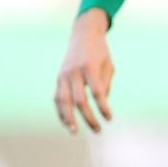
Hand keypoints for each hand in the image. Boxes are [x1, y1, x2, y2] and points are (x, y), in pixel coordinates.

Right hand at [54, 8, 113, 133]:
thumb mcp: (108, 65)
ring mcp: (64, 75)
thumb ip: (105, 85)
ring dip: (68, 118)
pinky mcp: (59, 78)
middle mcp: (74, 71)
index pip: (97, 92)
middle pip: (79, 100)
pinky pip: (57, 98)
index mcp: (90, 66)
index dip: (103, 107)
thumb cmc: (100, 52)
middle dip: (88, 117)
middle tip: (98, 130)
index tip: (109, 119)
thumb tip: (100, 105)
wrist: (83, 35)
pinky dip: (61, 111)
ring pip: (63, 101)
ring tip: (75, 131)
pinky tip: (68, 123)